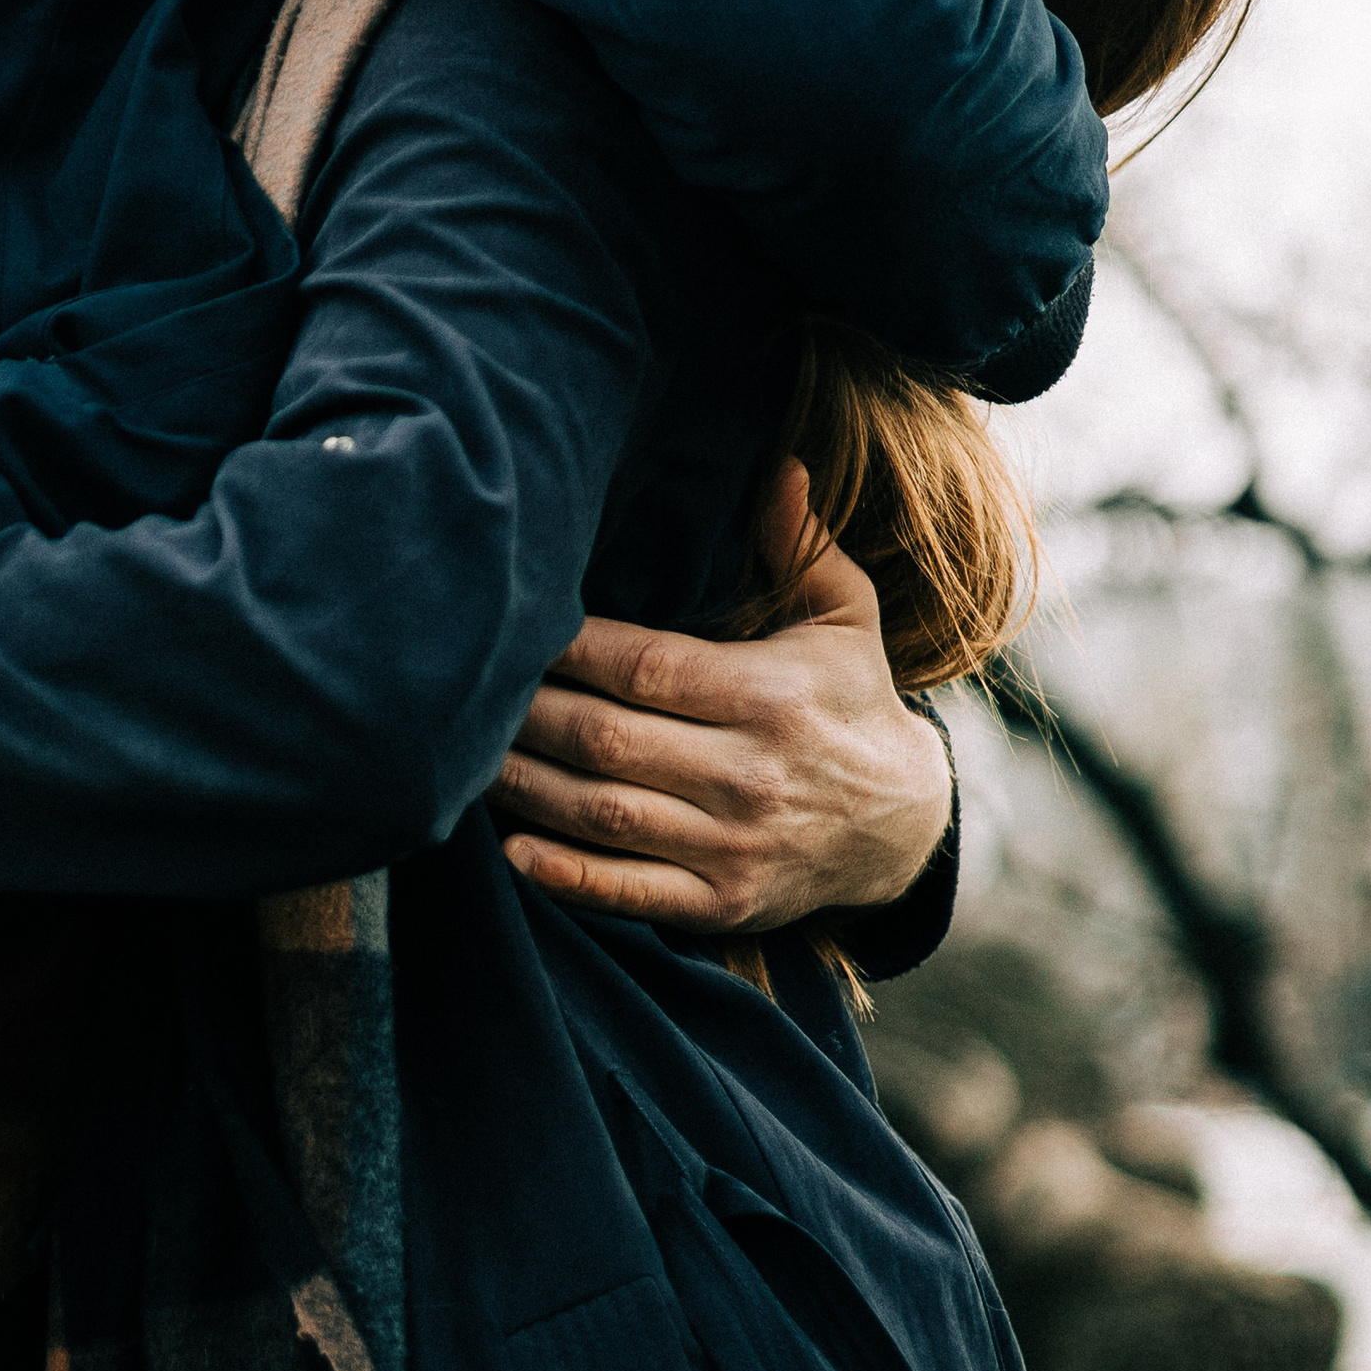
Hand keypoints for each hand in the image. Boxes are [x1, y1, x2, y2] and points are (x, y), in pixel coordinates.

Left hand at [487, 464, 950, 936]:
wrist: (904, 827)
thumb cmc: (852, 702)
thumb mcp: (846, 617)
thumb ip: (803, 545)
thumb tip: (781, 466)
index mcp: (769, 695)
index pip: (646, 667)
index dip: (570, 650)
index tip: (518, 626)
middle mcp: (749, 774)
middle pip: (608, 739)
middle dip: (528, 714)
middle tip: (467, 690)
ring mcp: (733, 845)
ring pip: (604, 814)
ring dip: (525, 787)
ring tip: (467, 758)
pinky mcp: (721, 903)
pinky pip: (628, 892)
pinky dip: (565, 875)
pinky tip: (511, 847)